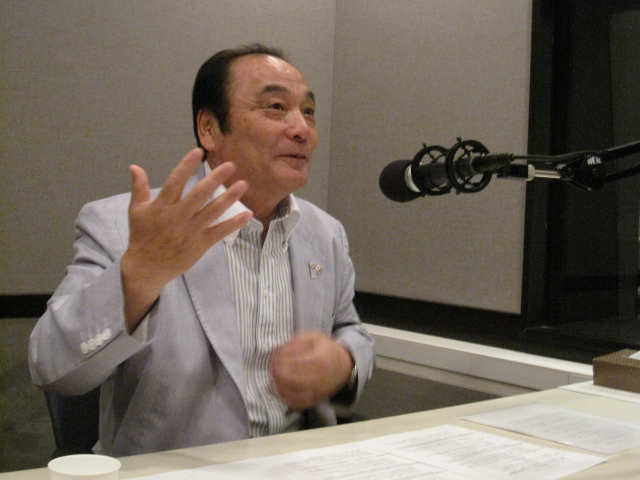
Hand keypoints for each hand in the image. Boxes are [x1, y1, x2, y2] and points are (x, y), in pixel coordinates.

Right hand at [121, 148, 251, 330]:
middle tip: (230, 165)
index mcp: (162, 206)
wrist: (146, 267)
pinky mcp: (200, 244)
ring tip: (243, 184)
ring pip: (212, 211)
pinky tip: (247, 213)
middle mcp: (178, 216)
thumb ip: (139, 188)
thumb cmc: (141, 236)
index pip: (175, 181)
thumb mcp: (136, 211)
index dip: (187, 166)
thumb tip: (135, 166)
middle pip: (199, 194)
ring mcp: (190, 231)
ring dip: (229, 198)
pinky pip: (219, 232)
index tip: (199, 152)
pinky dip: (234, 223)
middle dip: (215, 179)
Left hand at [269, 331, 353, 409]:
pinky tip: (279, 391)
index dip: (282, 361)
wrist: (344, 366)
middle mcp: (320, 377)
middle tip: (271, 369)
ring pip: (296, 393)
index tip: (273, 358)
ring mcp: (319, 390)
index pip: (297, 363)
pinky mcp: (316, 399)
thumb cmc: (326, 349)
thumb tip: (280, 349)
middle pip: (294, 380)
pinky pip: (299, 403)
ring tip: (273, 379)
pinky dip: (287, 399)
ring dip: (280, 387)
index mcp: (320, 359)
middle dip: (279, 375)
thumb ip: (297, 341)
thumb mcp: (314, 337)